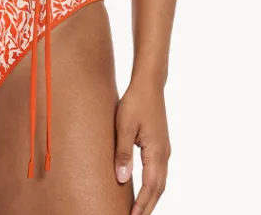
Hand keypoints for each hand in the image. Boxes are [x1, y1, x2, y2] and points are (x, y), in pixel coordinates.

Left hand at [114, 79, 170, 214]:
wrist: (149, 84)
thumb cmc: (135, 102)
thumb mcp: (123, 126)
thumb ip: (123, 153)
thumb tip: (122, 179)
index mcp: (156, 152)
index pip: (150, 187)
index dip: (141, 205)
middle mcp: (164, 154)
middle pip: (158, 189)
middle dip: (148, 206)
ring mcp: (164, 150)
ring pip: (160, 182)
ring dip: (151, 198)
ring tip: (139, 211)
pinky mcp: (161, 145)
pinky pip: (159, 173)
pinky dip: (153, 186)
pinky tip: (145, 190)